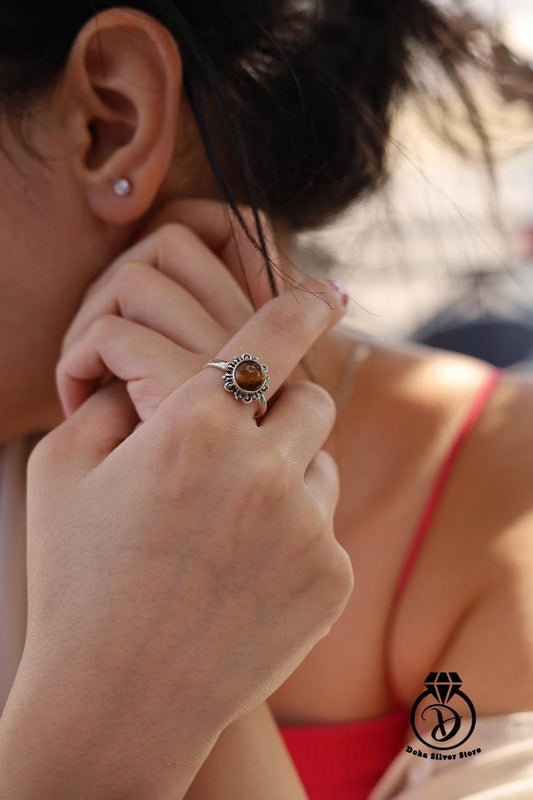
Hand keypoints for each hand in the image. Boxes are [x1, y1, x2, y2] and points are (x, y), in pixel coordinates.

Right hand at [4, 203, 353, 798]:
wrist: (117, 701)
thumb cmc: (78, 580)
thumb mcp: (62, 472)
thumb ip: (113, 403)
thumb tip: (151, 375)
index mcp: (194, 427)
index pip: (271, 338)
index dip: (304, 303)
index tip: (328, 290)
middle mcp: (263, 468)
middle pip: (309, 399)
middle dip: (279, 408)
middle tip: (241, 442)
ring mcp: (306, 526)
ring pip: (321, 461)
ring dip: (287, 469)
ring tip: (232, 520)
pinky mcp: (331, 577)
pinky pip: (326, 524)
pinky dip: (295, 530)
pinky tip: (246, 570)